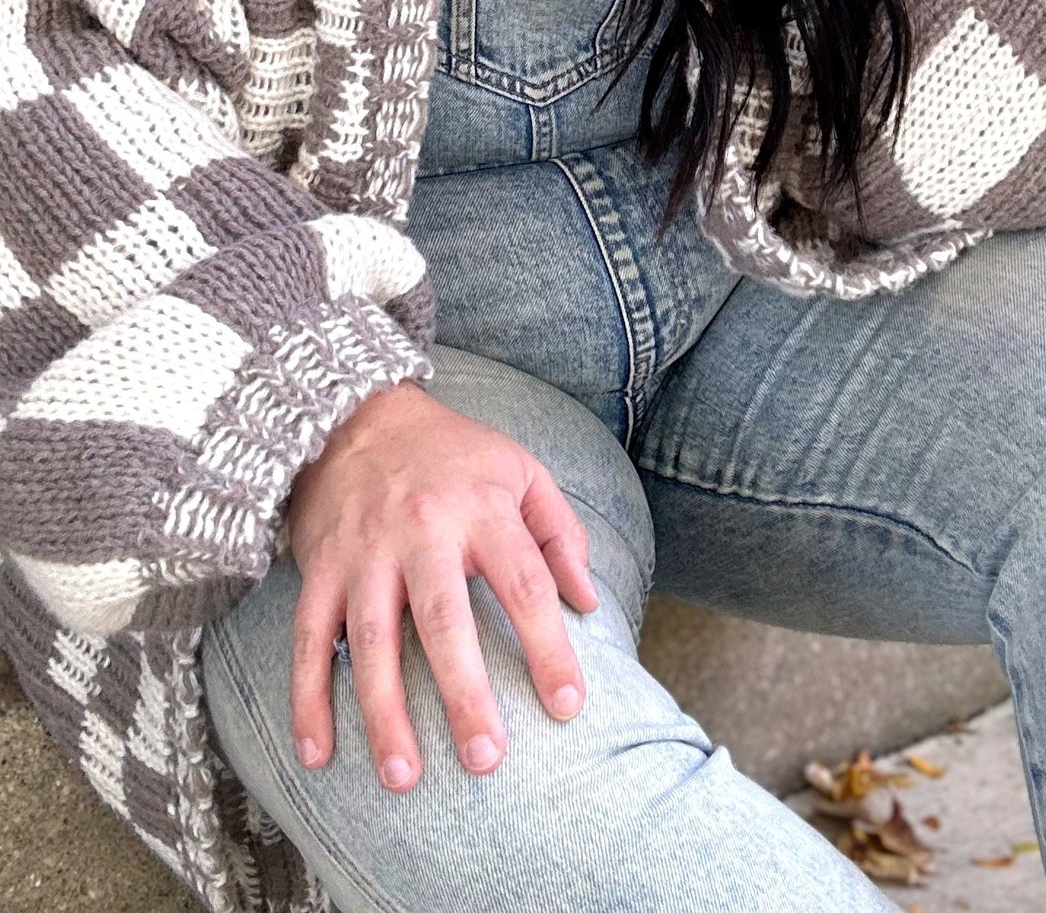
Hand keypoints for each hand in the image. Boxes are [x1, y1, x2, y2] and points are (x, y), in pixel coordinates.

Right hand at [285, 380, 598, 789]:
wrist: (355, 413)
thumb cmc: (452, 453)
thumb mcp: (520, 470)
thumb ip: (561, 533)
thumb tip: (589, 605)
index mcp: (481, 508)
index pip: (524, 583)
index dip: (549, 646)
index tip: (569, 706)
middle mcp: (421, 531)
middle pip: (443, 621)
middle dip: (464, 694)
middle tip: (486, 760)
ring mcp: (364, 553)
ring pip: (371, 641)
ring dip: (384, 714)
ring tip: (403, 778)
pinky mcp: (320, 569)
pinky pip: (309, 641)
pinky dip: (308, 699)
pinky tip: (319, 756)